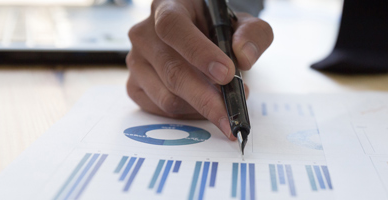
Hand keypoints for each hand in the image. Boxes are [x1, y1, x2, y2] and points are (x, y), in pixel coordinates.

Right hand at [126, 0, 272, 139]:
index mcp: (168, 7)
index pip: (173, 27)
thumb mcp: (243, 24)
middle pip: (172, 71)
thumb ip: (253, 35)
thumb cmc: (219, 29)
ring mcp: (136, 61)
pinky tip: (205, 107)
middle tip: (232, 113)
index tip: (226, 74)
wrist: (201, 38)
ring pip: (167, 97)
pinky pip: (161, 110)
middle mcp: (145, 33)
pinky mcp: (135, 86)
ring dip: (201, 108)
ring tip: (225, 105)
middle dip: (206, 98)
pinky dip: (189, 115)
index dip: (199, 52)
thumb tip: (244, 57)